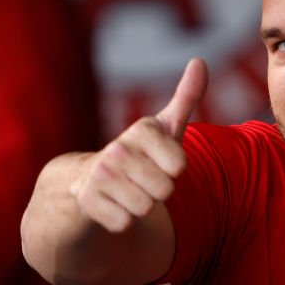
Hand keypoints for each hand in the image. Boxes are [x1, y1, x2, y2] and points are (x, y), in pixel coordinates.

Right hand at [70, 58, 207, 232]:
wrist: (84, 182)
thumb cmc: (138, 155)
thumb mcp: (163, 127)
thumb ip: (186, 97)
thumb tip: (200, 60)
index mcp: (142, 130)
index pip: (181, 166)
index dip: (174, 170)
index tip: (158, 161)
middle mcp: (118, 148)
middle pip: (165, 190)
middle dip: (159, 191)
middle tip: (142, 180)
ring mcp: (100, 175)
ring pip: (146, 208)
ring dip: (141, 206)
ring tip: (127, 192)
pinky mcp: (87, 202)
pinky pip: (125, 224)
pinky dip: (122, 221)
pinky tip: (111, 206)